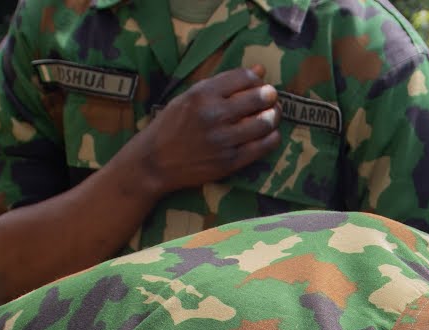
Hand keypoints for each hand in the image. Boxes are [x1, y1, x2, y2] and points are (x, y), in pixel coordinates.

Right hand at [124, 66, 279, 196]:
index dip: (257, 79)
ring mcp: (223, 139)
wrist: (155, 161)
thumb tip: (260, 69)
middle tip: (272, 97)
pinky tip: (270, 134)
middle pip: (259, 98)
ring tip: (273, 114)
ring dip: (274, 116)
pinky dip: (272, 138)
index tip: (258, 83)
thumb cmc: (172, 125)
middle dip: (270, 96)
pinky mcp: (230, 161)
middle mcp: (214, 114)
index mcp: (202, 94)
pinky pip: (263, 147)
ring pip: (265, 122)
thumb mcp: (191, 96)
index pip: (244, 77)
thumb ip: (225, 83)